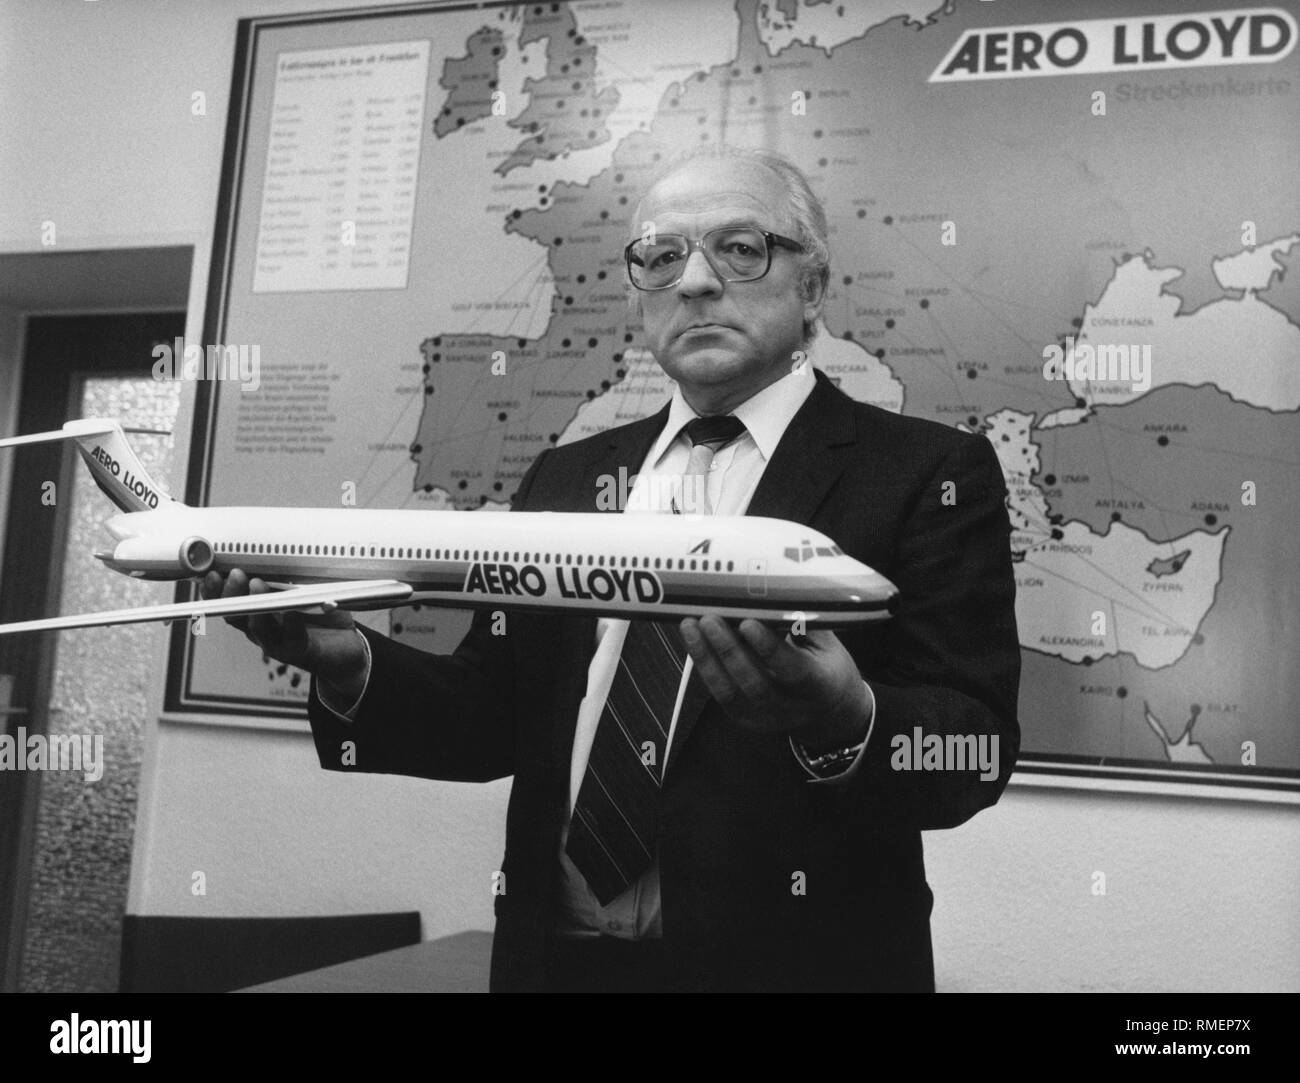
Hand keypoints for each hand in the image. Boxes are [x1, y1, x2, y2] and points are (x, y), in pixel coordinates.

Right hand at [201, 569, 367, 695]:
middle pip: (236, 615)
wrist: (346, 647)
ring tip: (257, 585)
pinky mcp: (303, 651)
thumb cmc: (320, 613)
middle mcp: (262, 628)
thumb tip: (276, 544)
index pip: (227, 601)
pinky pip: (293, 639)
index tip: (210, 571)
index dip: (214, 590)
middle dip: (231, 594)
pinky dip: (291, 625)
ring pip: (259, 628)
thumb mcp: (301, 588)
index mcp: (256, 611)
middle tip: (235, 574)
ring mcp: (280, 642)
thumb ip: (287, 575)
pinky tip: (292, 612)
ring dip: (257, 607)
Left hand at [680, 615, 871, 750]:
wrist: (830, 710)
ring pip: (730, 693)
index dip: (769, 648)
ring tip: (691, 626)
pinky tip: (695, 642)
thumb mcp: (827, 643)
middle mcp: (793, 708)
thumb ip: (802, 623)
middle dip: (728, 649)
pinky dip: (705, 667)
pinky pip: (721, 695)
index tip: (748, 622)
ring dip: (707, 658)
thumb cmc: (826, 664)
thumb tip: (772, 593)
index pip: (794, 670)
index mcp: (821, 686)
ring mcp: (768, 718)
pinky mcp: (747, 719)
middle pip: (755, 684)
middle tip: (709, 618)